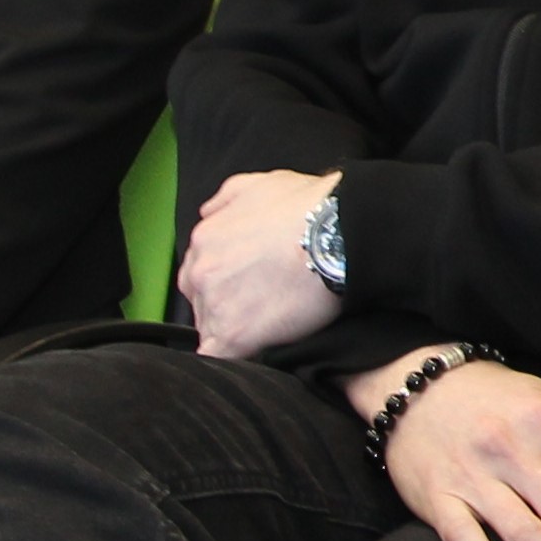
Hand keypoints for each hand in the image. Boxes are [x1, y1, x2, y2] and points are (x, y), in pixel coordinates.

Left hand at [180, 167, 342, 356]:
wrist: (339, 234)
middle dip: (226, 305)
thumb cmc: (309, 207)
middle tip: (262, 304)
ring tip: (270, 324)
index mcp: (206, 239)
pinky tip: (257, 348)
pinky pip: (219, 356)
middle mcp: (201, 272)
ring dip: (235, 329)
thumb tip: (209, 213)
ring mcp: (215, 305)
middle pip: (201, 301)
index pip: (200, 270)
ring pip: (211, 328)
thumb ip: (226, 200)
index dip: (225, 280)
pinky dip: (236, 355)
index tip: (249, 284)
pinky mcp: (235, 335)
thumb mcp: (260, 184)